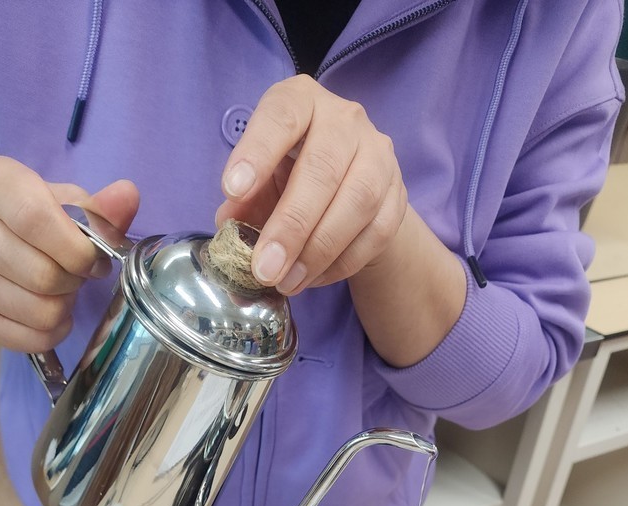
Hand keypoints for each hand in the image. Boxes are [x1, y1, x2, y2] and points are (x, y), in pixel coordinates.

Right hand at [0, 155, 138, 350]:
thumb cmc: (21, 216)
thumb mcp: (57, 199)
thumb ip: (96, 207)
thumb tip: (128, 196)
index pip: (36, 220)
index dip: (78, 249)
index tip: (94, 260)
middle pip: (43, 275)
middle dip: (74, 281)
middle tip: (75, 274)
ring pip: (40, 312)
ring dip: (64, 306)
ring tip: (59, 290)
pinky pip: (29, 338)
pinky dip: (53, 331)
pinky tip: (49, 313)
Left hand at [216, 75, 407, 294]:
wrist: (350, 184)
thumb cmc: (292, 174)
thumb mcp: (261, 179)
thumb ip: (244, 200)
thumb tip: (229, 229)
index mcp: (302, 101)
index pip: (282, 116)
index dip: (257, 153)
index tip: (232, 190)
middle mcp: (345, 120)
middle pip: (323, 169)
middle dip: (291, 225)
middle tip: (265, 268)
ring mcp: (379, 156)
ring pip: (357, 202)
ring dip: (319, 251)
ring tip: (287, 282)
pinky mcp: (398, 194)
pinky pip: (376, 232)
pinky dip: (342, 262)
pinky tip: (313, 278)